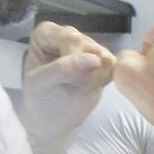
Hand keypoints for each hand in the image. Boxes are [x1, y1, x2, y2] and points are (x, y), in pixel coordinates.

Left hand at [20, 22, 114, 153]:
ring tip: (78, 88)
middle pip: (89, 46)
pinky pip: (114, 65)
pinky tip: (89, 88)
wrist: (53, 119)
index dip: (71, 61)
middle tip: (70, 86)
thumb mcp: (39, 85)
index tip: (61, 79)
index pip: (70, 38)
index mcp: (47, 33)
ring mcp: (88, 46)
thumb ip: (61, 69)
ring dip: (93, 78)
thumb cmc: (39, 100)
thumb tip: (95, 60)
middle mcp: (68, 34)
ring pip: (104, 56)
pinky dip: (103, 81)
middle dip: (83, 72)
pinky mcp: (103, 60)